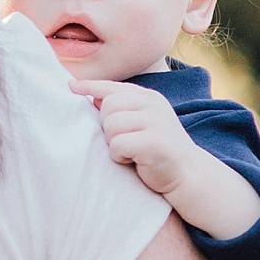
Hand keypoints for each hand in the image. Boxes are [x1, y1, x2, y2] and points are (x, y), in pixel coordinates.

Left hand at [69, 79, 200, 193]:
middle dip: (107, 126)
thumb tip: (93, 96)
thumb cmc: (157, 150)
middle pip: (108, 106)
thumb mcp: (142, 123)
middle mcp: (153, 105)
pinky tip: (133, 160)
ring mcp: (156, 122)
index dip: (90, 86)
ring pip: (111, 125)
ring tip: (129, 151)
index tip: (71, 86)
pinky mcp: (154, 142)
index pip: (113, 87)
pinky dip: (119, 156)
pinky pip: (118, 144)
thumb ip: (122, 109)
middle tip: (123, 141)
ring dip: (113, 143)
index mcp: (149, 98)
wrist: (188, 174)